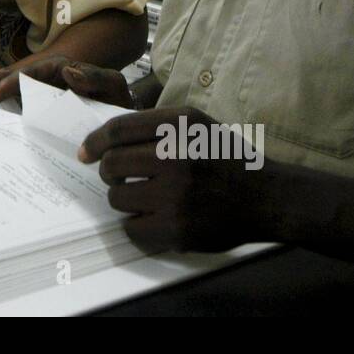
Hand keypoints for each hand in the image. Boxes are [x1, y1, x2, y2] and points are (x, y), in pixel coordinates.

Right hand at [0, 51, 134, 106]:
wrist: (116, 103)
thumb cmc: (115, 96)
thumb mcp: (114, 86)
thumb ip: (95, 79)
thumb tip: (68, 74)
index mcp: (62, 69)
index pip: (33, 74)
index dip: (12, 84)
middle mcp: (45, 74)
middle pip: (12, 75)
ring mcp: (39, 85)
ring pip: (7, 82)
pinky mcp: (35, 98)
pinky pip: (10, 96)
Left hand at [79, 106, 266, 252]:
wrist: (267, 198)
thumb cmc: (226, 159)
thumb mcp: (196, 124)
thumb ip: (155, 125)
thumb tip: (105, 139)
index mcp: (180, 125)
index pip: (118, 130)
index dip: (94, 141)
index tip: (85, 152)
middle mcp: (177, 156)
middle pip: (112, 164)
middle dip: (108, 172)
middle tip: (117, 177)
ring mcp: (177, 195)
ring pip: (117, 198)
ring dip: (122, 199)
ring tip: (142, 197)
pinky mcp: (178, 229)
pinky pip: (131, 228)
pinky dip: (135, 225)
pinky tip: (152, 217)